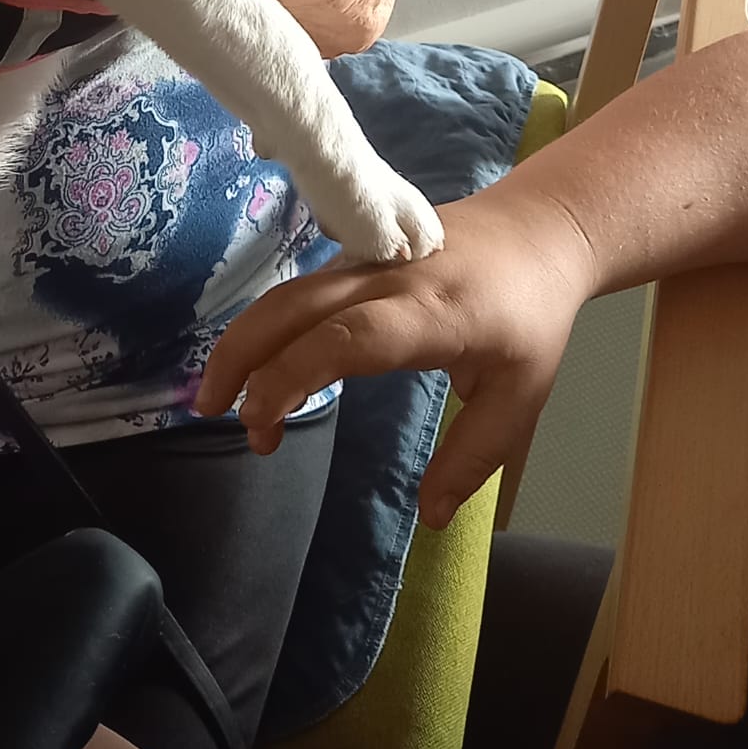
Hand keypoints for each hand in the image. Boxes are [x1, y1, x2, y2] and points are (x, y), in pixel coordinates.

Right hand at [197, 184, 595, 525]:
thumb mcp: (521, 397)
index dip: (296, 372)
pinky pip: (298, 291)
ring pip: (286, 293)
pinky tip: (252, 368)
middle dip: (243, 356)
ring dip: (245, 343)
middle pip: (295, 305)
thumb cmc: (530, 317)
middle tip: (212, 415)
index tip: (261, 421)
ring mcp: (363, 261)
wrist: (535, 229)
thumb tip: (430, 518)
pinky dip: (263, 327)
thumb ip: (473, 458)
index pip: (350, 335)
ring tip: (221, 404)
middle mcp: (386, 279)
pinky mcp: (352, 258)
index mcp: (432, 314)